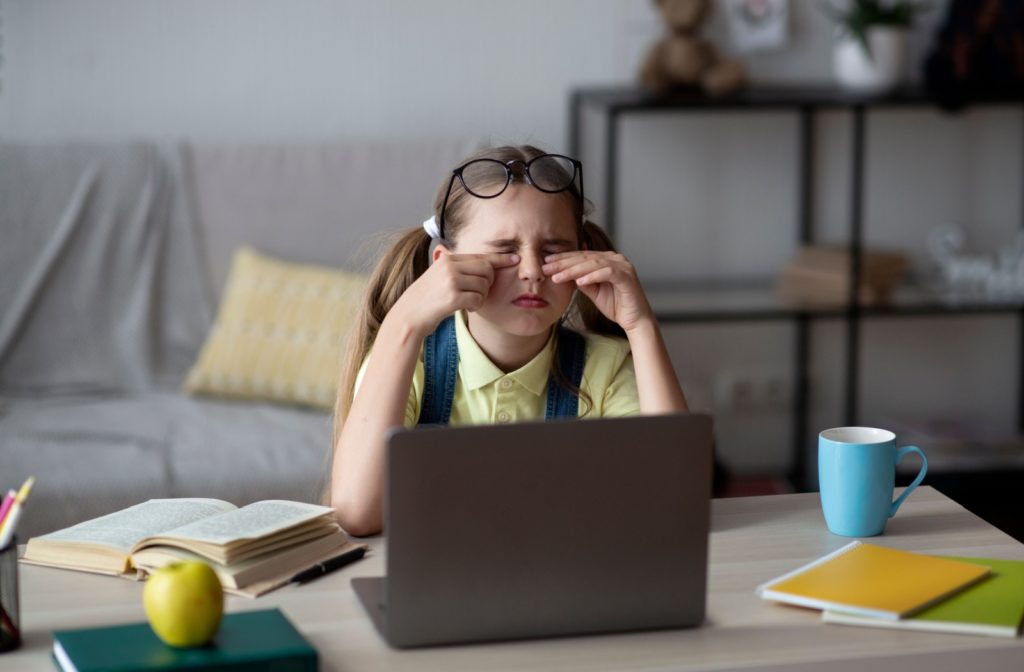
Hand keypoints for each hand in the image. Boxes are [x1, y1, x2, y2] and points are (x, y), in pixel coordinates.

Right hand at [390, 251, 519, 336]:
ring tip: (466, 302)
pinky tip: (464, 308)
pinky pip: (478, 299)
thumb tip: (486, 265)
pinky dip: (475, 306)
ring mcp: (450, 280)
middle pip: (486, 270)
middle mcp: (449, 266)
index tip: (515, 259)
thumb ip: (458, 269)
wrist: (408, 316)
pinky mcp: (452, 296)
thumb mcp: (439, 277)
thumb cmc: (427, 300)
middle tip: (475, 294)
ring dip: (480, 298)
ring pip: (484, 286)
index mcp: (447, 260)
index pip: (480, 256)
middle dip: (487, 284)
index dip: (500, 259)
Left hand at [543, 251, 652, 332]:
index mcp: (607, 259)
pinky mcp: (627, 276)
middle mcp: (615, 258)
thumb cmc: (615, 305)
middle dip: (563, 263)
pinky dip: (592, 276)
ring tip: (557, 277)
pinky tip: (579, 282)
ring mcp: (623, 266)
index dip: (562, 259)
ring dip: (573, 270)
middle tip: (545, 267)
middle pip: (585, 257)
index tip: (545, 262)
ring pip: (594, 264)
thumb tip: (564, 272)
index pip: (581, 256)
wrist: (635, 320)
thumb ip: (582, 280)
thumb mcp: (593, 291)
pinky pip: (607, 273)